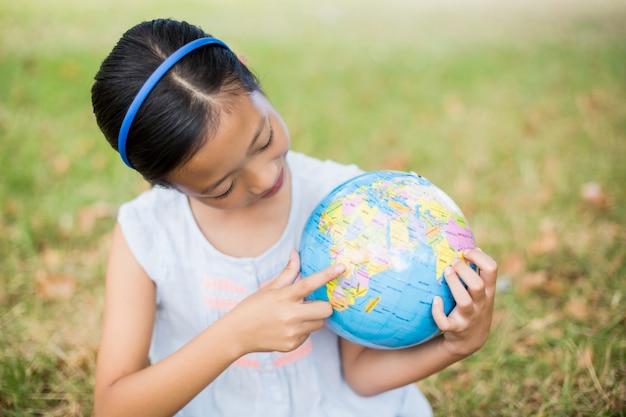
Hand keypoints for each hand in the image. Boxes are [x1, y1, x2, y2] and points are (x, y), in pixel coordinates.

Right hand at [225, 250, 344, 354]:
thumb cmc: (253, 307)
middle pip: (325, 309)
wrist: (236, 334)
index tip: (342, 267)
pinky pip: (308, 334)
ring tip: (295, 315)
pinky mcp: (292, 345)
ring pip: (319, 323)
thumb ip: (288, 272)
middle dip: (324, 305)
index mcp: (283, 297)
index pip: (310, 283)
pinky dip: (303, 329)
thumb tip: (295, 252)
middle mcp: (290, 315)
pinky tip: (287, 327)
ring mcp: (292, 332)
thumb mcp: (269, 288)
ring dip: (313, 318)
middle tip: (313, 303)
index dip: (327, 275)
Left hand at [432, 248, 497, 357]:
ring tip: (445, 273)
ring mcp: (469, 317)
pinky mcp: (456, 329)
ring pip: (464, 301)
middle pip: (477, 284)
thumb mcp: (482, 291)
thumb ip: (478, 272)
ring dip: (453, 285)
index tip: (466, 251)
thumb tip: (471, 245)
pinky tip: (435, 301)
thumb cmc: (474, 306)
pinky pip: (445, 322)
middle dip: (463, 271)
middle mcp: (481, 302)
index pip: (492, 268)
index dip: (479, 257)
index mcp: (488, 289)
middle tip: (453, 263)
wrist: (471, 340)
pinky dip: (438, 311)